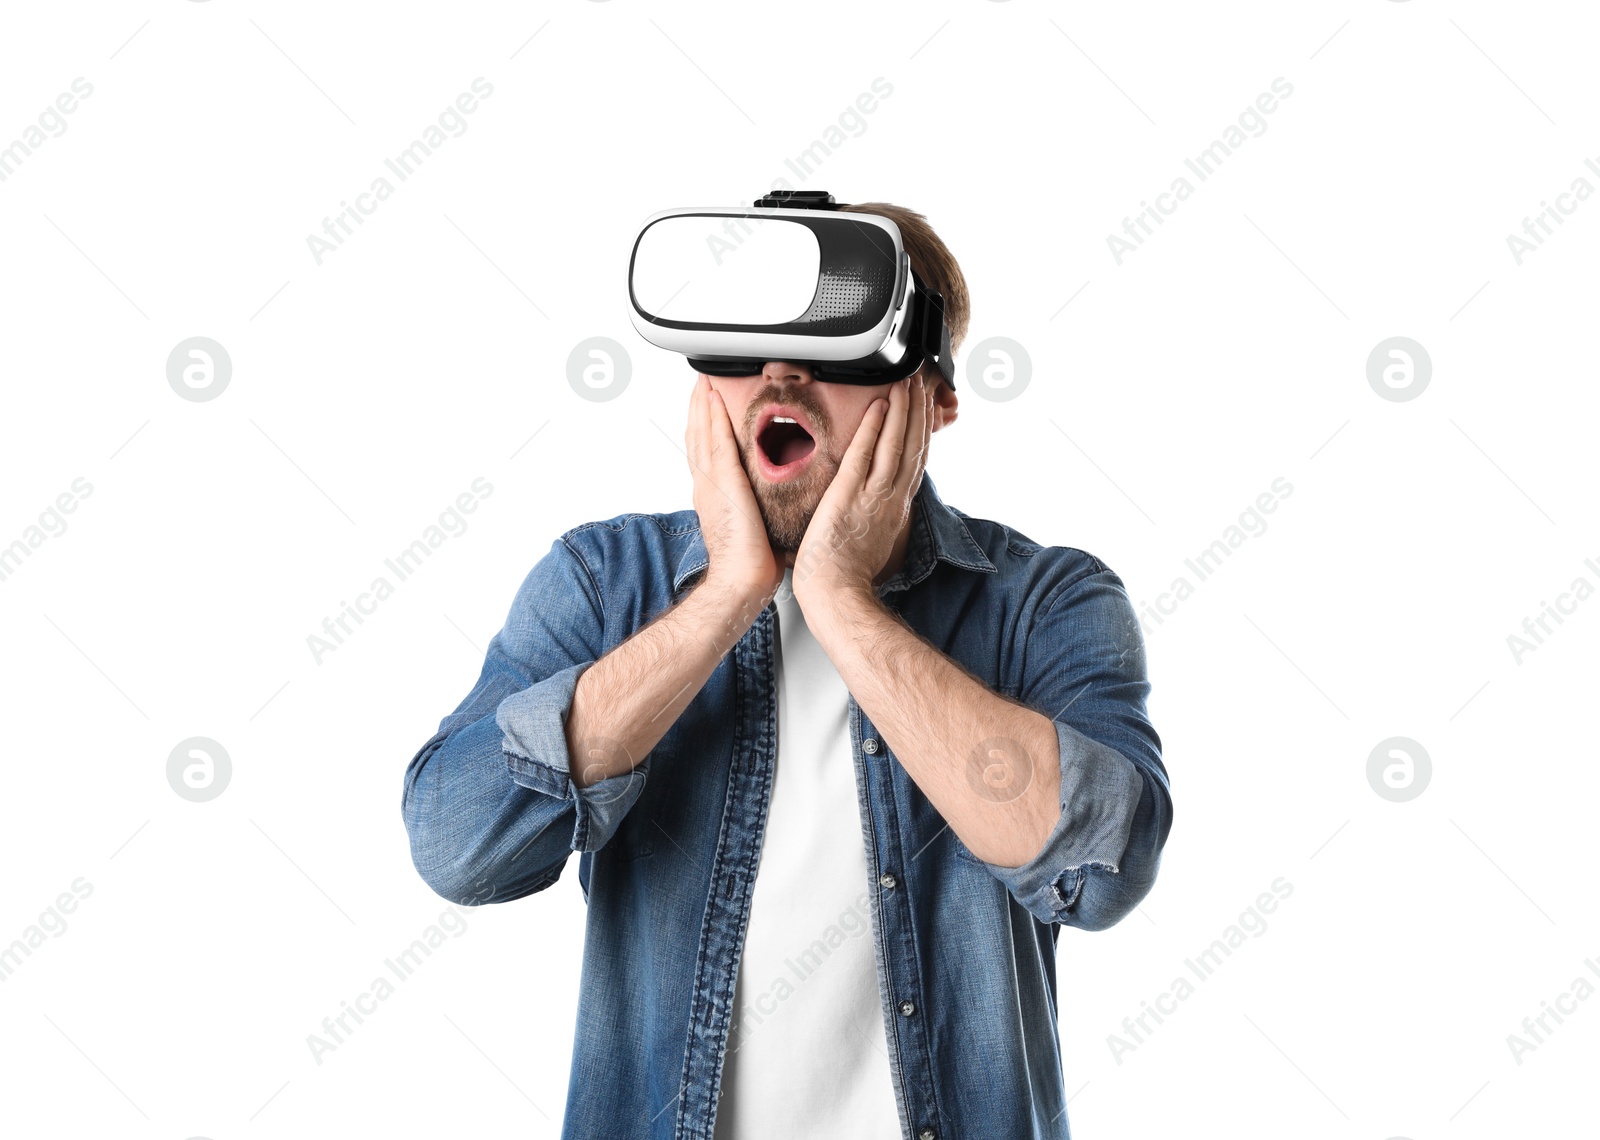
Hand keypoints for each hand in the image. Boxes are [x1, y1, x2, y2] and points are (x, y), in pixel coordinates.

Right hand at [684, 374, 782, 605]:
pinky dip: (713, 418)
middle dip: (698, 409)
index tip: (706, 406)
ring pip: (703, 434)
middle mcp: (707, 486)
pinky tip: (713, 399)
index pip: (705, 453)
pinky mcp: (723, 484)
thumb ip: (753, 508)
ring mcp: (711, 484)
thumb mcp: (751, 527)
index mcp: (713, 496)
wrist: (740, 582)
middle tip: (700, 383)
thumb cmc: (749, 564)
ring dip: (702, 405)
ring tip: (704, 381)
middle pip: (697, 438)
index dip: (704, 427)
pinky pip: (716, 443)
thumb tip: (767, 502)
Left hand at [792, 373, 930, 611]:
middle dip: (918, 410)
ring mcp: (872, 496)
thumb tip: (875, 510)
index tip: (925, 408)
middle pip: (912, 446)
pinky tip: (879, 405)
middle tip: (922, 381)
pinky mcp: (848, 495)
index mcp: (895, 509)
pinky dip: (874, 428)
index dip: (921, 431)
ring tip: (906, 381)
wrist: (836, 595)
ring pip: (895, 444)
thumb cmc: (846, 577)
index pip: (914, 461)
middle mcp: (890, 499)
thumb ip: (877, 519)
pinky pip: (865, 455)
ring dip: (902, 409)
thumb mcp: (874, 543)